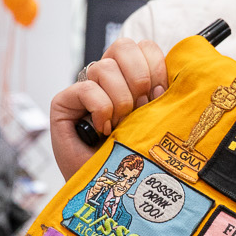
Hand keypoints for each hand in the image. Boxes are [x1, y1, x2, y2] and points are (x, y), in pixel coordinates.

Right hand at [49, 38, 167, 177]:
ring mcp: (85, 88)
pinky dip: (101, 109)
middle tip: (141, 108)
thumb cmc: (134, 156)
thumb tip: (171, 82)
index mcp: (132, 76)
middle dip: (139, 77)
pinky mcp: (64, 102)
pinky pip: (86, 88)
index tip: (160, 94)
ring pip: (104, 68)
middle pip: (123, 46)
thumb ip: (162, 96)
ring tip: (121, 125)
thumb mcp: (156, 120)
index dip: (156, 66)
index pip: (144, 47)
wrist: (111, 189)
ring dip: (120, 100)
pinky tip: (104, 129)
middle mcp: (108, 78)